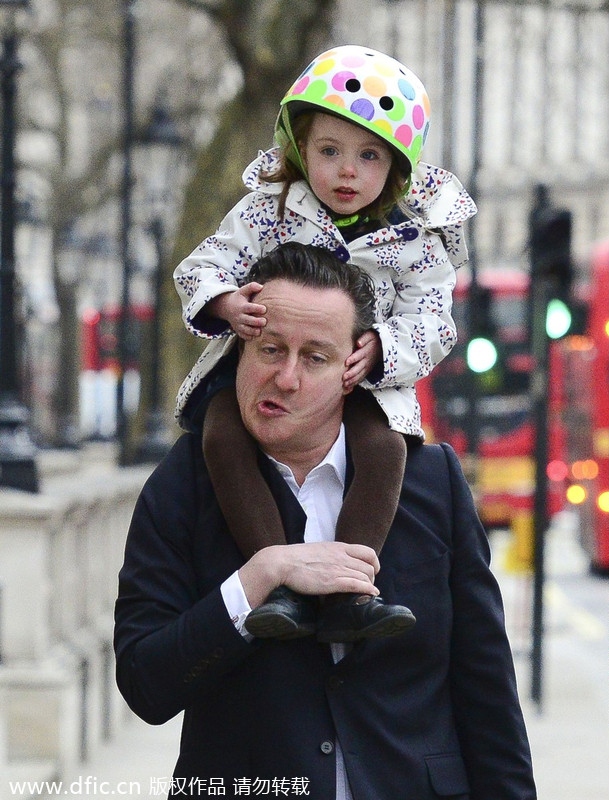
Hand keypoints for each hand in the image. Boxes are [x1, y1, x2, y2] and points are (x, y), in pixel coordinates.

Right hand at [207, 282, 265, 338]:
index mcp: (242, 306)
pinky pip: (243, 336)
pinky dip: (248, 337)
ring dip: (252, 331)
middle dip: (256, 322)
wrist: (226, 307)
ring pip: (245, 330)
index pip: (249, 308)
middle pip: (247, 320)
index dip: (256, 308)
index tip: (264, 309)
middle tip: (264, 321)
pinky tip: (255, 336)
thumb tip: (261, 286)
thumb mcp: (243, 290)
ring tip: (260, 331)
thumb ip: (252, 287)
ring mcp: (238, 324)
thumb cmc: (239, 298)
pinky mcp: (238, 330)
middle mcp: (239, 316)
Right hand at [238, 542, 379, 608]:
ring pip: (366, 576)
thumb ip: (330, 556)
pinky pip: (357, 585)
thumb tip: (334, 565)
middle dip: (372, 578)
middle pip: (369, 567)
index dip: (374, 563)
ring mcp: (338, 568)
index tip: (372, 572)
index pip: (368, 552)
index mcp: (338, 547)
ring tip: (367, 593)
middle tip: (367, 586)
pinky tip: (371, 594)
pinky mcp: (332, 581)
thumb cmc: (296, 558)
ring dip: (369, 586)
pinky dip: (367, 590)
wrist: (282, 563)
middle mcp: (342, 556)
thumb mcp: (318, 550)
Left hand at [343, 330, 381, 388]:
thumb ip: (364, 338)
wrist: (383, 346)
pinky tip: (348, 387)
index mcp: (366, 351)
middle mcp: (367, 360)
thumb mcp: (370, 335)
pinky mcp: (367, 371)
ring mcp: (367, 367)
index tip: (346, 362)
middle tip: (344, 377)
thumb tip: (358, 343)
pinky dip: (355, 383)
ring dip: (353, 380)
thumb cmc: (373, 339)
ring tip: (345, 384)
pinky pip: (361, 378)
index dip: (353, 359)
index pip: (359, 355)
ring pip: (360, 375)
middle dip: (352, 373)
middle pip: (359, 367)